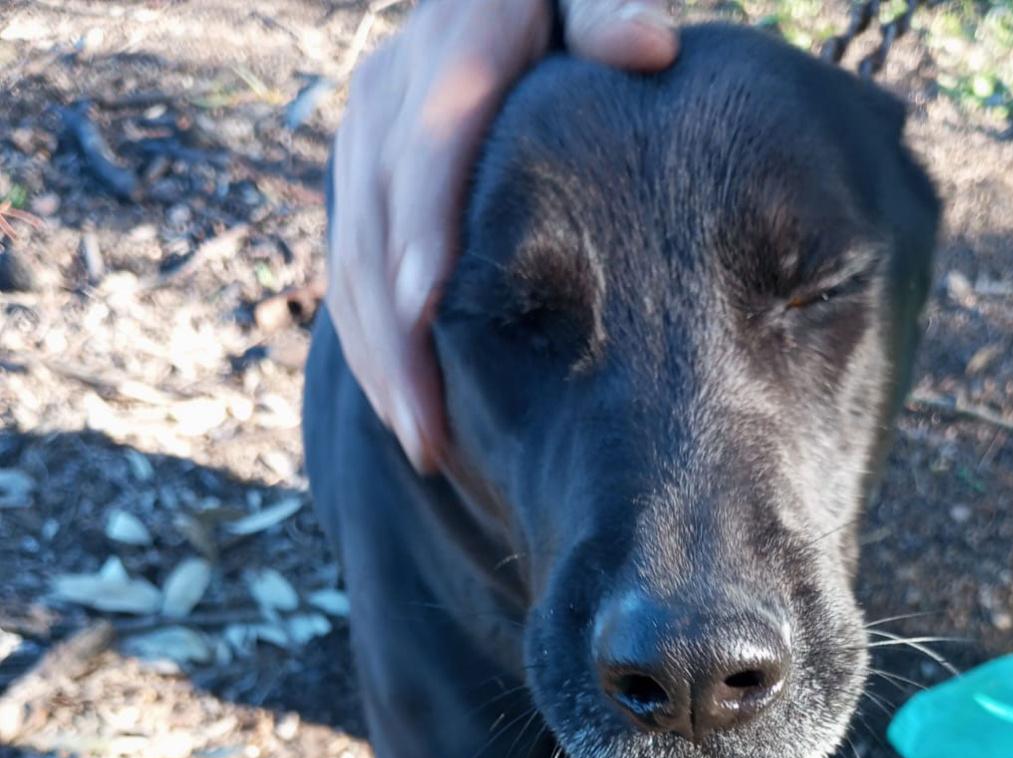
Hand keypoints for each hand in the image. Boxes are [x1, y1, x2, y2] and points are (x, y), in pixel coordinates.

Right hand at [327, 0, 677, 472]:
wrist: (487, 2)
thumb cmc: (559, 14)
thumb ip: (608, 10)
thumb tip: (652, 44)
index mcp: (450, 48)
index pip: (428, 146)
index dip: (420, 227)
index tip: (423, 307)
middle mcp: (387, 101)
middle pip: (376, 230)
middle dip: (395, 337)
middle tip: (428, 430)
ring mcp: (363, 149)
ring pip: (350, 267)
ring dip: (379, 362)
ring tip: (420, 445)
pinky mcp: (357, 189)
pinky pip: (346, 277)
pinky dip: (369, 348)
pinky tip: (401, 410)